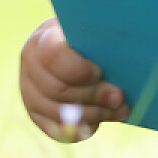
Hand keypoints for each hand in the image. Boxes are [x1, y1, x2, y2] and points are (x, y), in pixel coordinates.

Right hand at [18, 17, 128, 142]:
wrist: (75, 42)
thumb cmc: (94, 31)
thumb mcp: (96, 26)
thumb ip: (103, 37)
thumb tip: (128, 49)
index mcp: (44, 37)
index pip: (53, 57)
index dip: (78, 70)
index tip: (100, 72)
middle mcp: (30, 63)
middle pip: (59, 89)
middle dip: (93, 95)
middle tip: (120, 97)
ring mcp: (28, 90)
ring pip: (58, 112)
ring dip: (93, 113)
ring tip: (120, 110)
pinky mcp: (35, 112)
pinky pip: (55, 130)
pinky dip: (80, 128)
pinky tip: (99, 122)